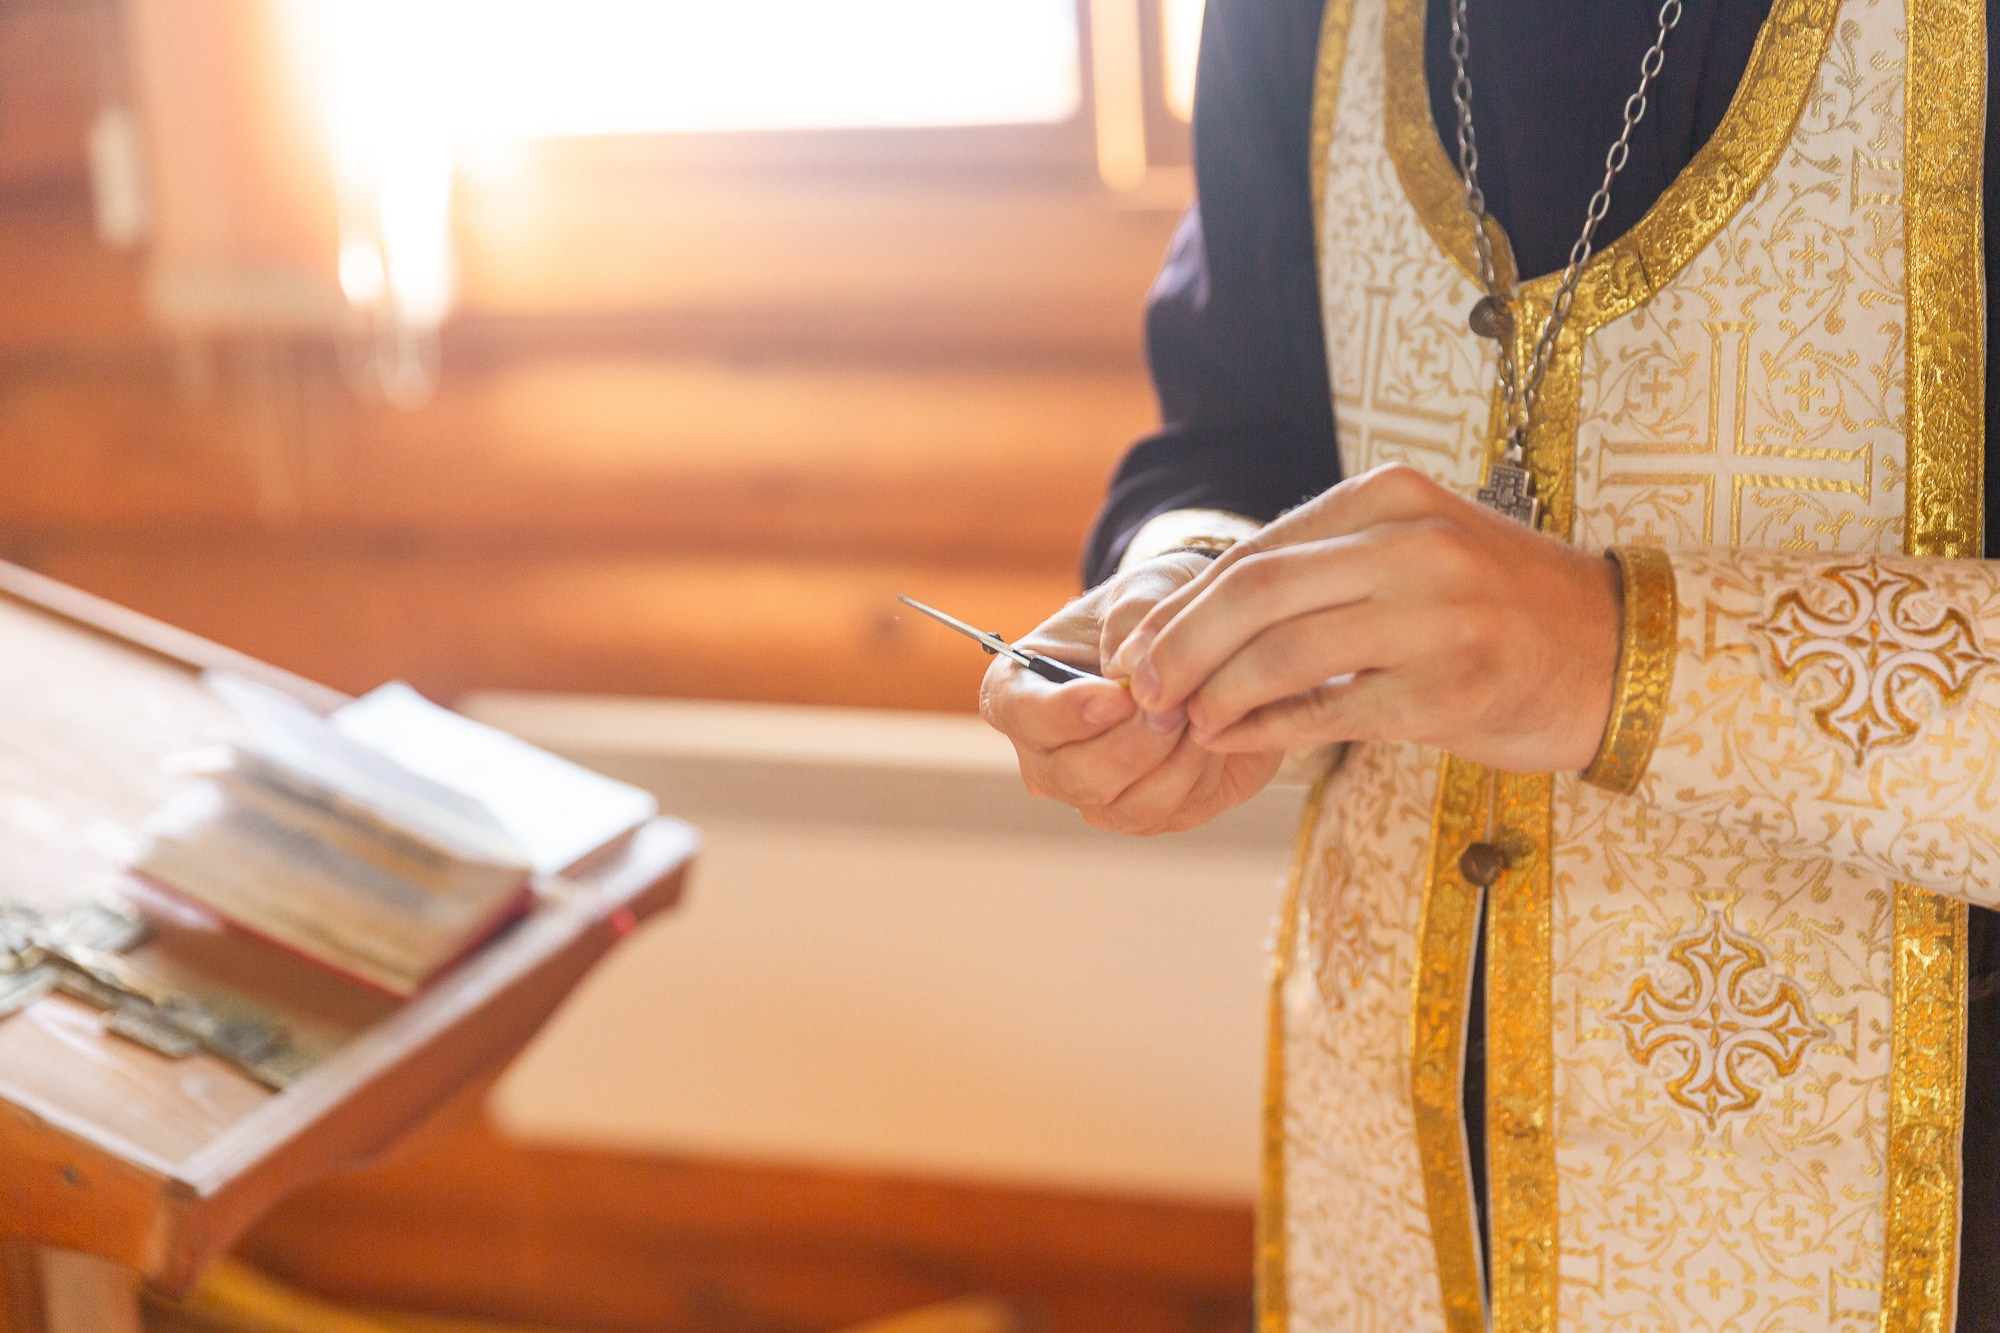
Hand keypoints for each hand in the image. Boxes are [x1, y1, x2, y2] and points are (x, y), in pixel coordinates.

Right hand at [978, 554, 1285, 833]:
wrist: (1199, 648)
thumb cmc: (1151, 613)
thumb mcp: (1144, 588)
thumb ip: (1132, 617)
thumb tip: (1125, 669)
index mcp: (1018, 691)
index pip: (1020, 714)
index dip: (1068, 712)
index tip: (1119, 696)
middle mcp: (1043, 753)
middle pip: (1072, 775)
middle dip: (1133, 744)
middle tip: (1178, 705)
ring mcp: (1088, 791)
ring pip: (1122, 805)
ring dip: (1172, 762)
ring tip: (1204, 713)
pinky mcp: (1138, 813)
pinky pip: (1166, 814)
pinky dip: (1198, 778)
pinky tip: (1214, 736)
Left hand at [1105, 464, 1620, 772]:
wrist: (1620, 652)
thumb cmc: (1499, 608)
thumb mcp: (1414, 553)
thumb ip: (1321, 570)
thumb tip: (1198, 614)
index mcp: (1391, 498)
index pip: (1258, 549)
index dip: (1184, 605)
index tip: (1137, 647)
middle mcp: (1412, 544)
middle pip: (1255, 594)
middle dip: (1179, 648)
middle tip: (1140, 690)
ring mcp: (1435, 616)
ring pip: (1283, 652)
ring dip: (1215, 695)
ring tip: (1184, 722)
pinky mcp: (1449, 690)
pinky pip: (1330, 710)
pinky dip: (1266, 729)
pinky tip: (1233, 741)